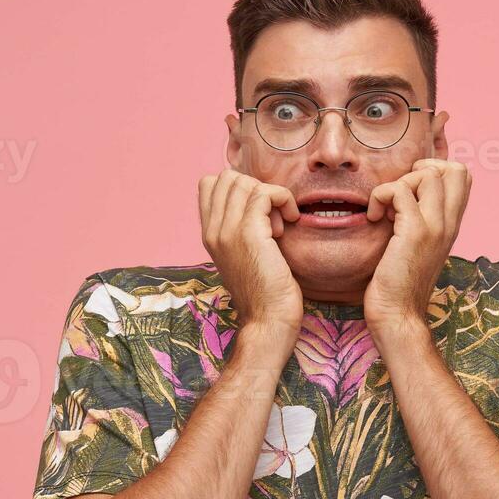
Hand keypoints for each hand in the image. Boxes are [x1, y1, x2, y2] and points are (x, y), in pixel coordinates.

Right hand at [198, 168, 303, 343]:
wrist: (267, 321)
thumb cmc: (265, 293)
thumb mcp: (245, 256)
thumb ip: (241, 230)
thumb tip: (260, 203)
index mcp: (209, 234)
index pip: (210, 184)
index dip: (239, 187)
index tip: (259, 212)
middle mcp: (213, 230)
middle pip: (227, 177)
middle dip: (256, 188)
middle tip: (271, 217)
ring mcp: (227, 230)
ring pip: (245, 182)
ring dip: (270, 196)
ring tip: (280, 224)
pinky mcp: (249, 234)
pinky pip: (265, 193)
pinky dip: (283, 199)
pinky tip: (290, 222)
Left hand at [364, 158, 471, 329]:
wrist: (399, 316)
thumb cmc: (400, 286)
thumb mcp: (417, 248)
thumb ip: (419, 223)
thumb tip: (402, 199)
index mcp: (452, 225)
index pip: (462, 176)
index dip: (434, 171)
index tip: (410, 192)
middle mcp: (450, 223)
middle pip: (455, 168)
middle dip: (421, 169)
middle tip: (400, 193)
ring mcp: (435, 226)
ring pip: (428, 175)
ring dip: (398, 183)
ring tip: (385, 209)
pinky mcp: (414, 232)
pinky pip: (398, 191)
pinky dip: (380, 197)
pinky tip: (374, 218)